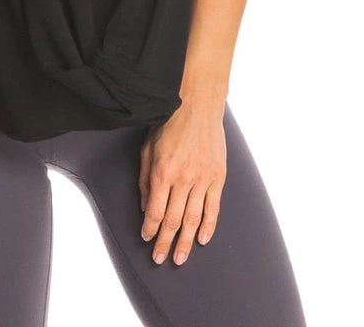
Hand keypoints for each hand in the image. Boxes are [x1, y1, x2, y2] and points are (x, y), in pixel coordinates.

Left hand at [137, 95, 226, 265]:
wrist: (197, 105)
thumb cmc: (169, 123)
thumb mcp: (147, 148)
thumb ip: (145, 180)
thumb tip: (146, 207)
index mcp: (163, 172)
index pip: (155, 211)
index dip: (150, 229)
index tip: (146, 238)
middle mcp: (183, 179)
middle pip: (173, 220)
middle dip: (165, 242)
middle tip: (160, 258)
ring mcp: (203, 178)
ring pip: (193, 219)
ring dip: (186, 241)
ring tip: (180, 257)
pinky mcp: (218, 176)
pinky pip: (213, 207)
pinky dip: (208, 226)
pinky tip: (202, 239)